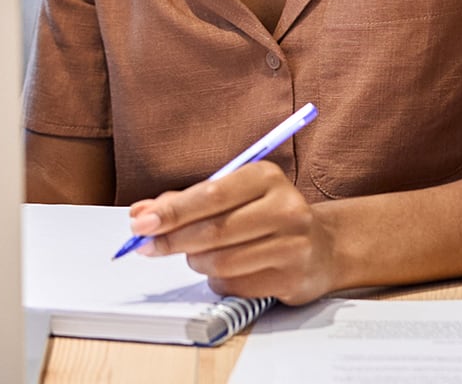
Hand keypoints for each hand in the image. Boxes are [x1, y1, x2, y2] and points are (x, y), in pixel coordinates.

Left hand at [127, 161, 340, 304]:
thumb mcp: (232, 196)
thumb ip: (186, 202)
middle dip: (173, 240)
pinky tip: (227, 272)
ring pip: (222, 263)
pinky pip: (236, 286)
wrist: (321, 246)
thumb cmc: (265, 216)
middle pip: (214, 231)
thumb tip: (140, 213)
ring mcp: (293, 245)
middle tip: (148, 246)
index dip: (172, 211)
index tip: (140, 223)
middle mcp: (285, 208)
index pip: (210, 193)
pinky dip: (219, 281)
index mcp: (266, 177)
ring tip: (198, 256)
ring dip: (198, 263)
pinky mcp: (293, 278)